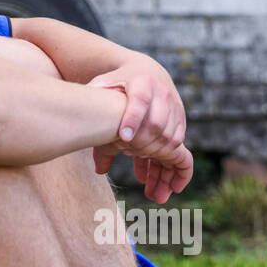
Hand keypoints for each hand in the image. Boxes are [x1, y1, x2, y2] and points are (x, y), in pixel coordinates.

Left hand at [87, 53, 191, 202]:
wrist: (147, 73)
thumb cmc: (117, 85)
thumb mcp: (101, 92)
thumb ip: (92, 116)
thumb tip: (86, 146)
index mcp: (140, 82)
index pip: (138, 100)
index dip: (132, 118)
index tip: (123, 138)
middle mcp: (162, 95)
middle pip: (158, 125)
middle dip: (148, 152)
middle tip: (139, 179)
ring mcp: (175, 109)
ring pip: (171, 142)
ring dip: (163, 168)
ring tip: (152, 193)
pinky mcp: (181, 122)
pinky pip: (178, 147)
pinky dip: (169, 165)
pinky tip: (155, 181)